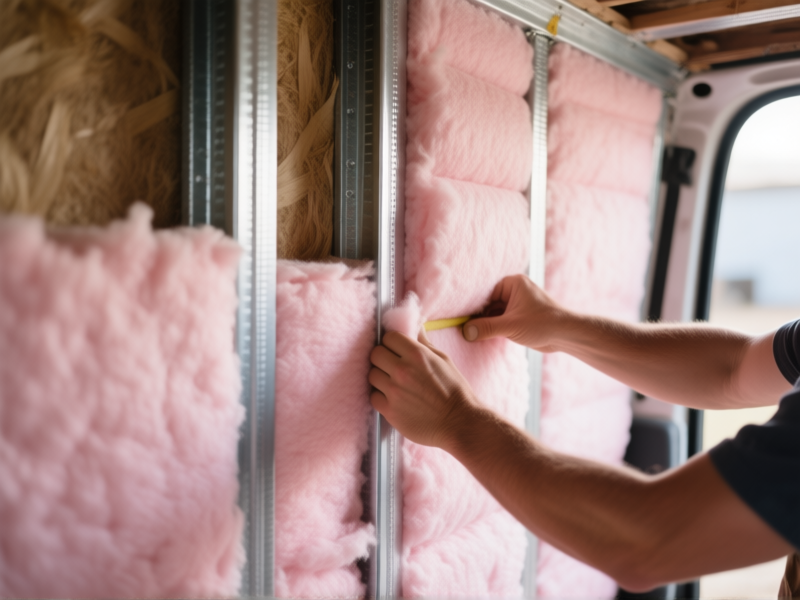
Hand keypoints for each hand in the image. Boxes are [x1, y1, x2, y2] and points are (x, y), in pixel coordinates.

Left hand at [369, 329, 478, 448]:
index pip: (388, 337)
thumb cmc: (455, 391)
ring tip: (394, 382)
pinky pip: (373, 396)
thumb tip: (415, 327)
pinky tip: (393, 398)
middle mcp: (402, 371)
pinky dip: (380, 396)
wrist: (460, 422)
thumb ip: (424, 343)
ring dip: (380, 376)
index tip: (397, 349)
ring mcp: (394, 391)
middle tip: (392, 365)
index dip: (392, 342)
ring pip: (372, 375)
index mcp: (417, 354)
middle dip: (383, 357)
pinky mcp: (390, 411)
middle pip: (375, 354)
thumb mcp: (444, 360)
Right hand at [463, 274, 568, 350]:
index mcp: (513, 283)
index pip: (485, 292)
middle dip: (478, 316)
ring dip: (485, 324)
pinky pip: (500, 320)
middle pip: (487, 303)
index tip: (458, 316)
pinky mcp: (519, 317)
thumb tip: (465, 331)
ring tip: (470, 333)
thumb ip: (486, 328)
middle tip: (461, 327)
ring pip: (493, 313)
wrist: (566, 336)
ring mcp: (516, 305)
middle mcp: (514, 291)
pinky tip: (482, 336)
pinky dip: (492, 328)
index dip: (472, 305)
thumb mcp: (511, 326)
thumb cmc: (543, 324)